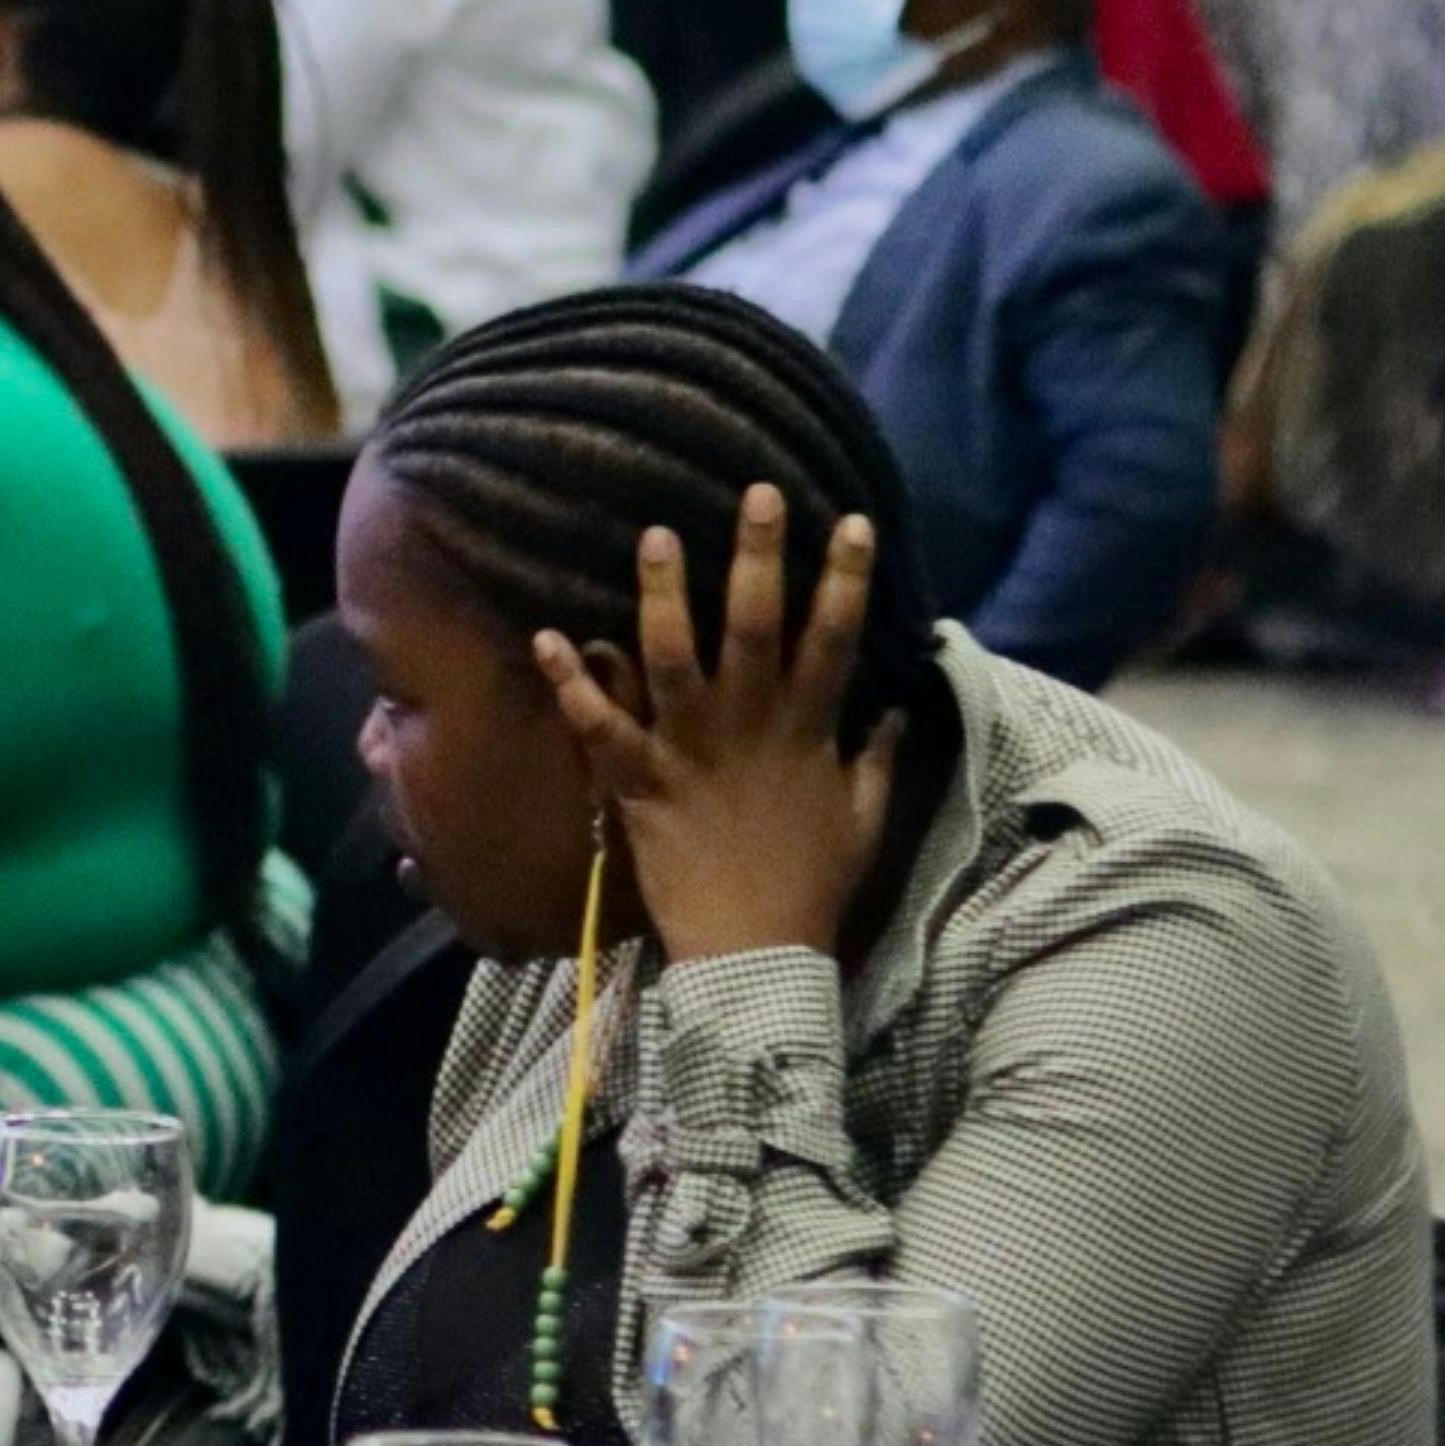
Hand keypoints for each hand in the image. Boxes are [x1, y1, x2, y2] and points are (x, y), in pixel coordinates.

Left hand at [529, 487, 893, 965]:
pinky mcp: (639, 783)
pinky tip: (547, 635)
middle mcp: (752, 727)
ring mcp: (692, 750)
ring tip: (654, 534)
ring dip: (662, 594)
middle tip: (756, 492)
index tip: (852, 520)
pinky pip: (599, 725)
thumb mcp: (866, 818)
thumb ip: (878, 757)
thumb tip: (897, 705)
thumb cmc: (813, 885)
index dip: (846, 578)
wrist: (758, 953)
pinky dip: (571, 682)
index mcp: (810, 731)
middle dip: (758, 555)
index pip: (836, 638)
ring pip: (674, 657)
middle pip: (756, 625)